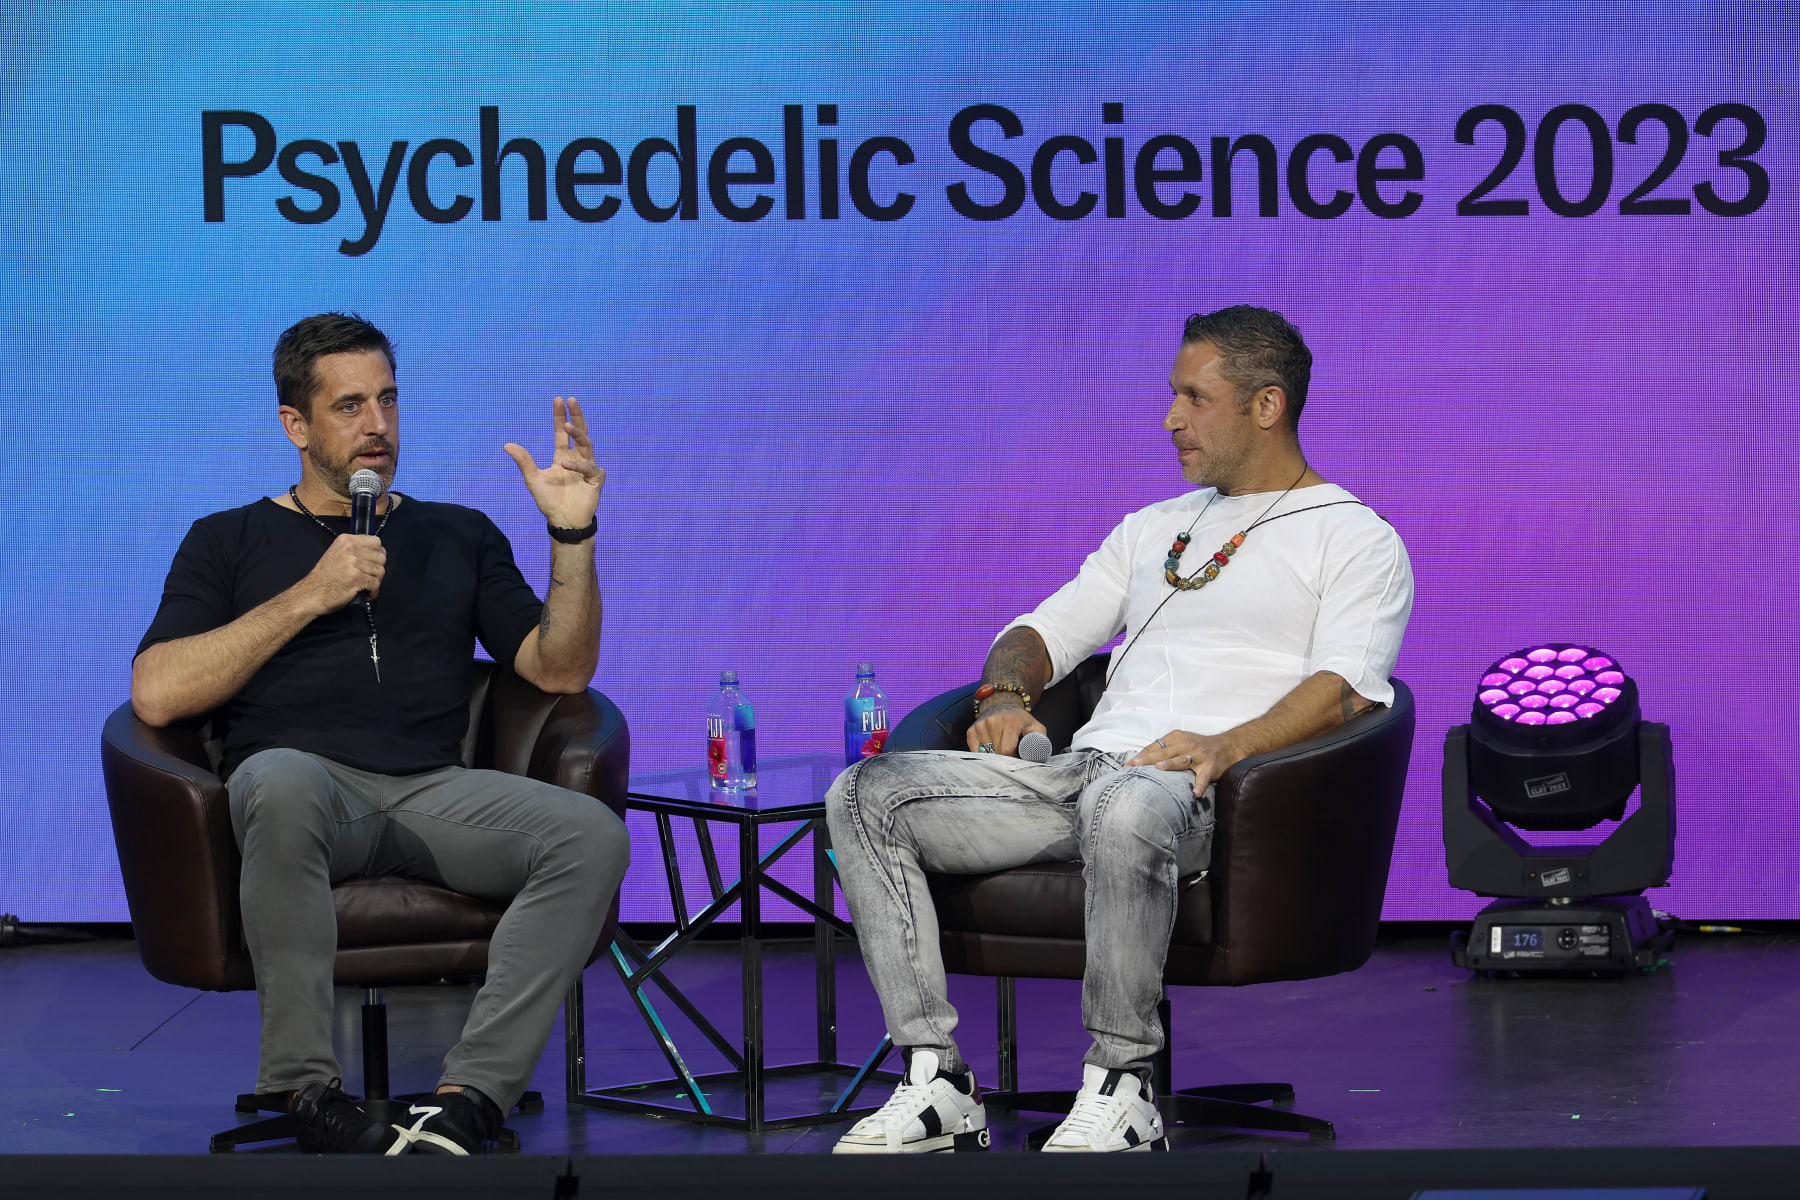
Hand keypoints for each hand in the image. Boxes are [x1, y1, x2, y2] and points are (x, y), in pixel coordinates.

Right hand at [296, 534, 384, 613]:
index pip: (376, 541)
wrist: (311, 594)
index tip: (374, 563)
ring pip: (380, 571)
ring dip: (376, 582)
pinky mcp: (356, 578)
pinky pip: (376, 584)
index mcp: (346, 540)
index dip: (378, 553)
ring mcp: (353, 563)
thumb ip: (355, 550)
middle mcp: (350, 548)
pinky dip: (373, 592)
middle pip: (381, 557)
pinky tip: (366, 594)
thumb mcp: (337, 554)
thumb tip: (378, 553)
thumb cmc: (324, 577)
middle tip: (370, 577)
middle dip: (378, 569)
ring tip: (366, 587)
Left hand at [503, 396, 604, 528]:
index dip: (560, 417)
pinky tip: (565, 464)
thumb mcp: (533, 479)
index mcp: (563, 457)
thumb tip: (507, 445)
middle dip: (576, 416)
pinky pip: (589, 467)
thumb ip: (524, 462)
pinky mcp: (595, 479)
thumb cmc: (550, 502)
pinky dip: (578, 465)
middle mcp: (576, 459)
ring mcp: (588, 468)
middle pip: (579, 432)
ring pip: (587, 445)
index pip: (563, 433)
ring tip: (568, 425)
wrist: (563, 521)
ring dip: (578, 434)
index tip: (558, 400)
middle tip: (570, 400)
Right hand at [966, 698, 1047, 757]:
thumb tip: (1041, 762)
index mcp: (1010, 721)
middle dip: (1005, 759)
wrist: (1002, 703)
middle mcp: (993, 721)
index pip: (1007, 750)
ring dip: (994, 756)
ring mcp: (980, 725)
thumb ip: (1040, 740)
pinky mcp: (971, 730)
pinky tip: (991, 749)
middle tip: (1012, 756)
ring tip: (1002, 750)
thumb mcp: (1035, 726)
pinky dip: (983, 754)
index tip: (1018, 759)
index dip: (1013, 759)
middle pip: (997, 752)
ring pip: (986, 753)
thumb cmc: (1020, 719)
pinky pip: (975, 751)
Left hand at [1126, 730, 1237, 796]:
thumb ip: (1165, 749)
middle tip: (1133, 765)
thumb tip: (1141, 761)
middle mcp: (1187, 744)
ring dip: (1170, 764)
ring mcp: (1199, 755)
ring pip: (1182, 760)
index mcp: (1177, 738)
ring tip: (1159, 769)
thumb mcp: (1182, 742)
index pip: (1155, 746)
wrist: (1229, 746)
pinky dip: (1199, 785)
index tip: (1127, 765)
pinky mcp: (1210, 767)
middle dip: (1147, 759)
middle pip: (1164, 752)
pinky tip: (1195, 793)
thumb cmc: (1200, 746)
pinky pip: (1203, 777)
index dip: (1141, 755)